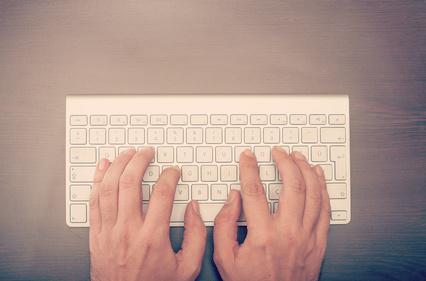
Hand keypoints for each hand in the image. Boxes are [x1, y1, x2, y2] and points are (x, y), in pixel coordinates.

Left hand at [89, 147, 206, 280]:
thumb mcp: (187, 268)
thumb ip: (196, 236)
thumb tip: (194, 210)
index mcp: (153, 238)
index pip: (162, 194)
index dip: (169, 176)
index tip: (173, 172)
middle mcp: (128, 231)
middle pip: (131, 183)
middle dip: (140, 161)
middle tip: (147, 153)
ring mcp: (108, 233)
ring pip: (109, 188)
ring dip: (118, 166)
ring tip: (127, 154)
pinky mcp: (95, 236)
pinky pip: (93, 202)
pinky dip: (97, 181)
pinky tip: (103, 168)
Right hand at [213, 147, 330, 280]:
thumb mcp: (225, 258)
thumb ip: (225, 224)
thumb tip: (233, 198)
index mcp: (263, 235)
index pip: (255, 190)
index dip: (250, 168)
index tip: (248, 157)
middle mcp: (288, 232)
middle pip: (291, 185)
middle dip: (284, 162)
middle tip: (277, 152)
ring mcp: (307, 237)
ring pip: (313, 193)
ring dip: (305, 170)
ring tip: (298, 157)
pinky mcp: (318, 243)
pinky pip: (325, 210)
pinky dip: (323, 189)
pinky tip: (318, 176)